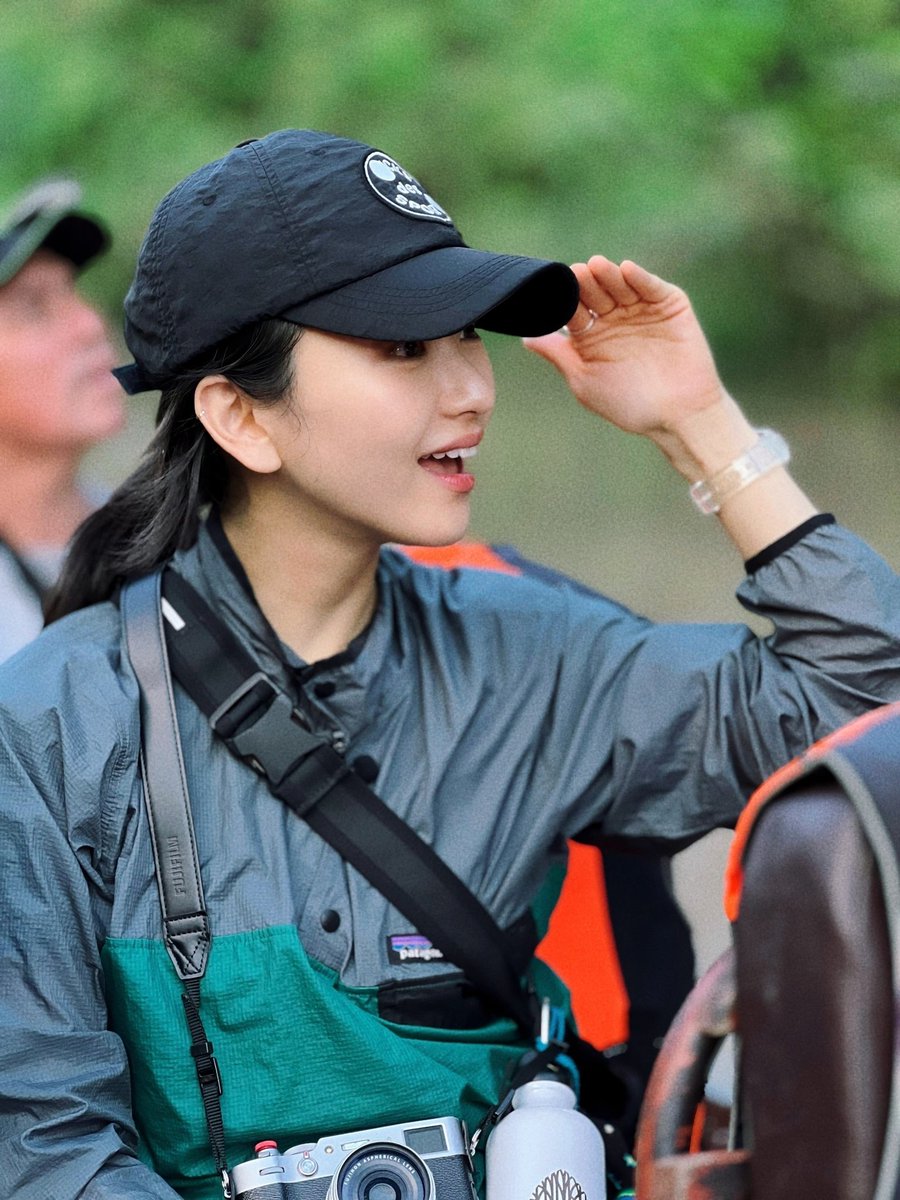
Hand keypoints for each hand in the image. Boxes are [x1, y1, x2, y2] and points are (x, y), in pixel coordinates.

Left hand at [523, 257, 727, 438]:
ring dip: (608, 275)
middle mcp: (614, 319)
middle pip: (595, 294)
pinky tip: (626, 270)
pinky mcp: (669, 305)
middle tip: (574, 275)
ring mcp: (641, 310)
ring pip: (620, 286)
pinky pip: (652, 288)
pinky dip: (640, 278)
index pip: (572, 310)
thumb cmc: (629, 405)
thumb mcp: (585, 381)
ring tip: (596, 266)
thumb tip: (525, 338)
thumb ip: (559, 356)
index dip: (563, 301)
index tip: (551, 292)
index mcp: (590, 336)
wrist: (677, 416)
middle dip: (584, 285)